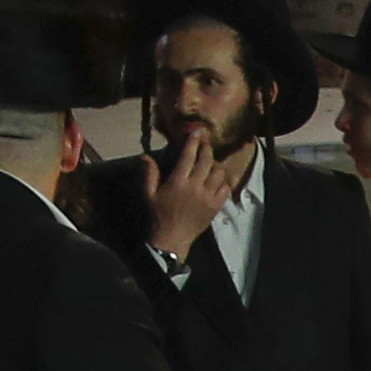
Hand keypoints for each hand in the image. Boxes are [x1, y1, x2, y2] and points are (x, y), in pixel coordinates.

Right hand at [147, 123, 257, 253]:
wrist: (173, 238)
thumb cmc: (159, 214)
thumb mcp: (149, 194)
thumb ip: (149, 174)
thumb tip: (145, 156)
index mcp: (177, 182)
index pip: (188, 156)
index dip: (193, 142)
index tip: (197, 132)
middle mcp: (195, 187)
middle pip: (206, 161)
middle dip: (206, 149)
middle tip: (204, 145)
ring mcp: (208, 197)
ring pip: (218, 172)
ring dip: (215, 164)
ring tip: (211, 162)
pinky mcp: (216, 206)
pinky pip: (225, 188)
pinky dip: (223, 180)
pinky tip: (218, 178)